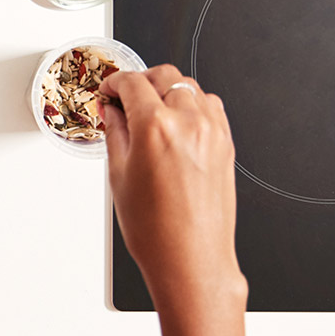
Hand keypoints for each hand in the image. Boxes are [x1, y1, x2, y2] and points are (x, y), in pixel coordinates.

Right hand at [100, 65, 244, 314]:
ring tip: (150, 110)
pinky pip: (210, 107)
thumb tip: (112, 112)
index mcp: (156, 126)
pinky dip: (192, 105)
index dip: (114, 82)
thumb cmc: (156, 229)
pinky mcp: (226, 144)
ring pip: (190, 87)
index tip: (108, 90)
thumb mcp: (119, 175)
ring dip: (168, 90)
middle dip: (142, 80)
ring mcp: (213, 132)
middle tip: (125, 97)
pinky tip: (176, 123)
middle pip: (165, 76)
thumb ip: (116, 132)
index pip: (132, 83)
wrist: (191, 259)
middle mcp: (189, 122)